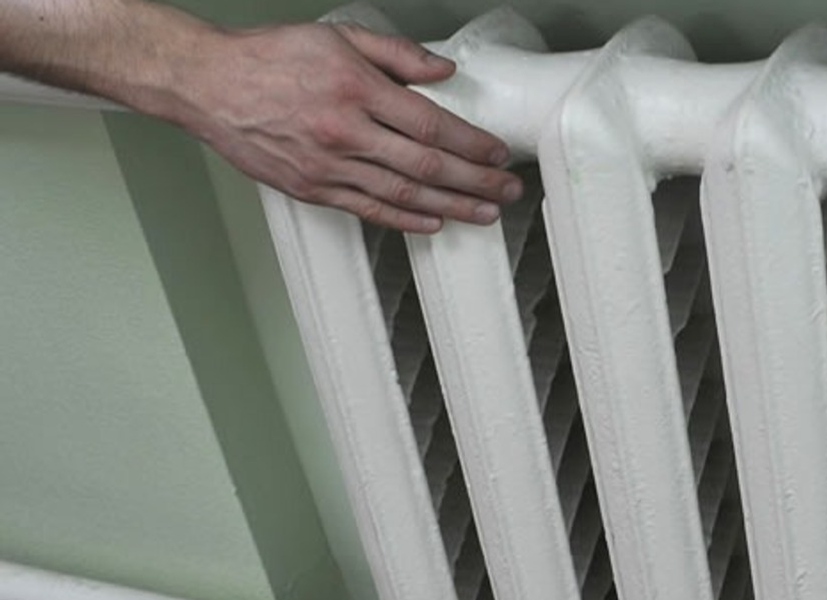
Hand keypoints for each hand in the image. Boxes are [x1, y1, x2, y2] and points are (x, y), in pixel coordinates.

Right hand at [172, 22, 521, 232]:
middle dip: (476, 180)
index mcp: (355, 89)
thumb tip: (444, 71)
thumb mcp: (337, 37)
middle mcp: (344, 131)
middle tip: (508, 189)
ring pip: (404, 193)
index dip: (472, 144)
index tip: (497, 153)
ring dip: (452, 206)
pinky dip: (406, 219)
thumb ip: (396, 54)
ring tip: (486, 212)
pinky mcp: (311, 188)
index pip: (431, 124)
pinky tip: (435, 222)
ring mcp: (327, 165)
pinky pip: (369, 209)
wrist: (207, 83)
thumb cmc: (269, 57)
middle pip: (427, 164)